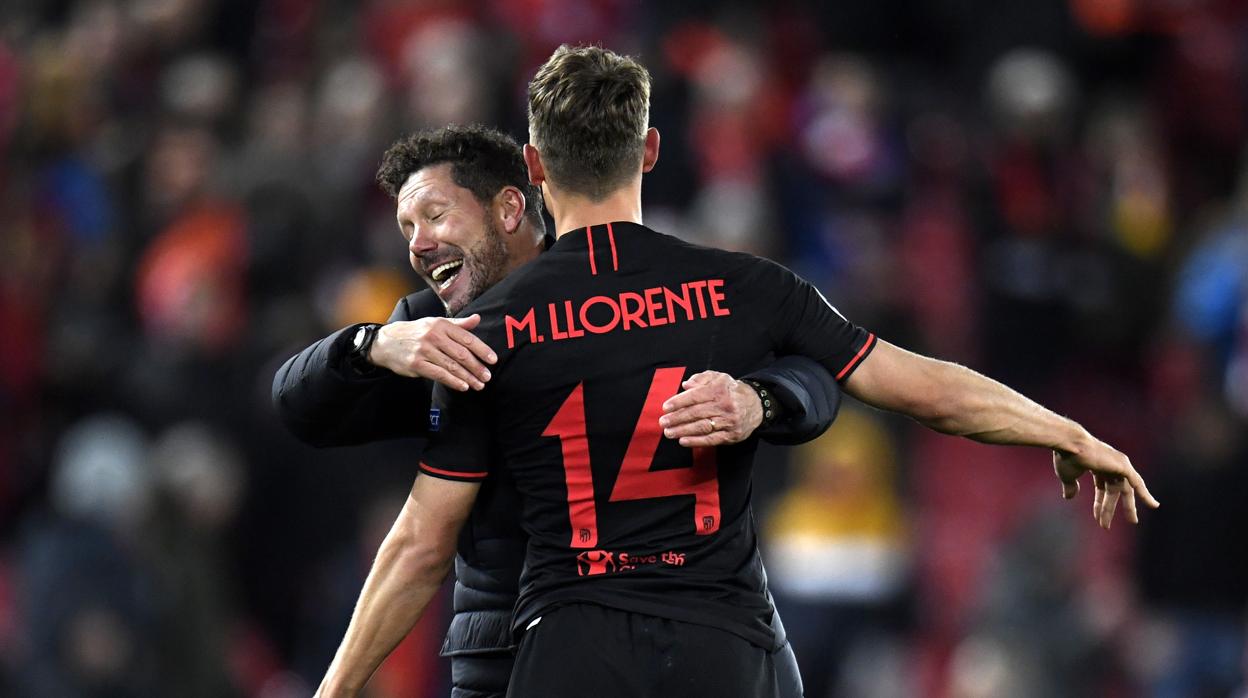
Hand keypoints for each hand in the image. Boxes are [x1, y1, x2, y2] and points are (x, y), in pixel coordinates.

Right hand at [367, 315, 496, 390]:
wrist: (387, 342)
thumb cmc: (417, 332)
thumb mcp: (436, 324)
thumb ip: (458, 324)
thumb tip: (478, 319)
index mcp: (441, 325)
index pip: (467, 338)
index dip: (482, 350)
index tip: (493, 360)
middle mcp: (433, 336)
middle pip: (461, 354)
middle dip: (477, 367)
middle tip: (487, 376)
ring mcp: (424, 351)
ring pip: (452, 366)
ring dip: (468, 377)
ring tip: (479, 384)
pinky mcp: (417, 364)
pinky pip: (439, 375)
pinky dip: (453, 381)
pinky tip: (463, 386)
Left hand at [659, 371, 763, 447]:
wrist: (756, 405)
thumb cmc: (730, 391)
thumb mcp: (718, 378)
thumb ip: (701, 378)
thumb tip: (686, 385)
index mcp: (719, 390)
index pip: (695, 396)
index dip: (678, 402)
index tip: (665, 407)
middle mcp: (724, 406)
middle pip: (696, 413)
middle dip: (677, 418)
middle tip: (663, 422)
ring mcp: (728, 421)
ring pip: (702, 427)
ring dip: (683, 431)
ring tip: (669, 432)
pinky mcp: (731, 435)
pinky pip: (711, 439)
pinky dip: (696, 441)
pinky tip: (683, 441)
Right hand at [1053, 436, 1158, 528]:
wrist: (1070, 445)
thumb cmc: (1066, 458)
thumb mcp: (1068, 476)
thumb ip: (1071, 486)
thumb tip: (1068, 497)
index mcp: (1097, 465)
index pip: (1102, 487)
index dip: (1099, 504)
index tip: (1097, 518)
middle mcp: (1110, 464)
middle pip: (1115, 490)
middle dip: (1112, 507)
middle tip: (1113, 523)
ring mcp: (1118, 464)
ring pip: (1126, 489)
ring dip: (1128, 506)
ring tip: (1133, 521)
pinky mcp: (1123, 466)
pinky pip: (1137, 482)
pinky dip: (1146, 494)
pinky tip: (1154, 505)